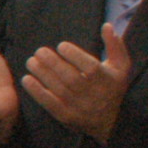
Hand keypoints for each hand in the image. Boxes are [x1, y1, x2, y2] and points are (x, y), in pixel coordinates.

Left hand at [21, 23, 130, 142]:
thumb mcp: (121, 67)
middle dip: (53, 63)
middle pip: (72, 79)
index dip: (75, 56)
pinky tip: (26, 79)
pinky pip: (50, 104)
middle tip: (39, 51)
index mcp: (109, 80)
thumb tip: (106, 25)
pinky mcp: (67, 117)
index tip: (61, 45)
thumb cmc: (112, 87)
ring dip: (42, 74)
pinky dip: (37, 92)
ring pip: (59, 90)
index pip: (91, 68)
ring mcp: (80, 107)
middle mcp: (95, 95)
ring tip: (31, 61)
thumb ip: (115, 45)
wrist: (110, 122)